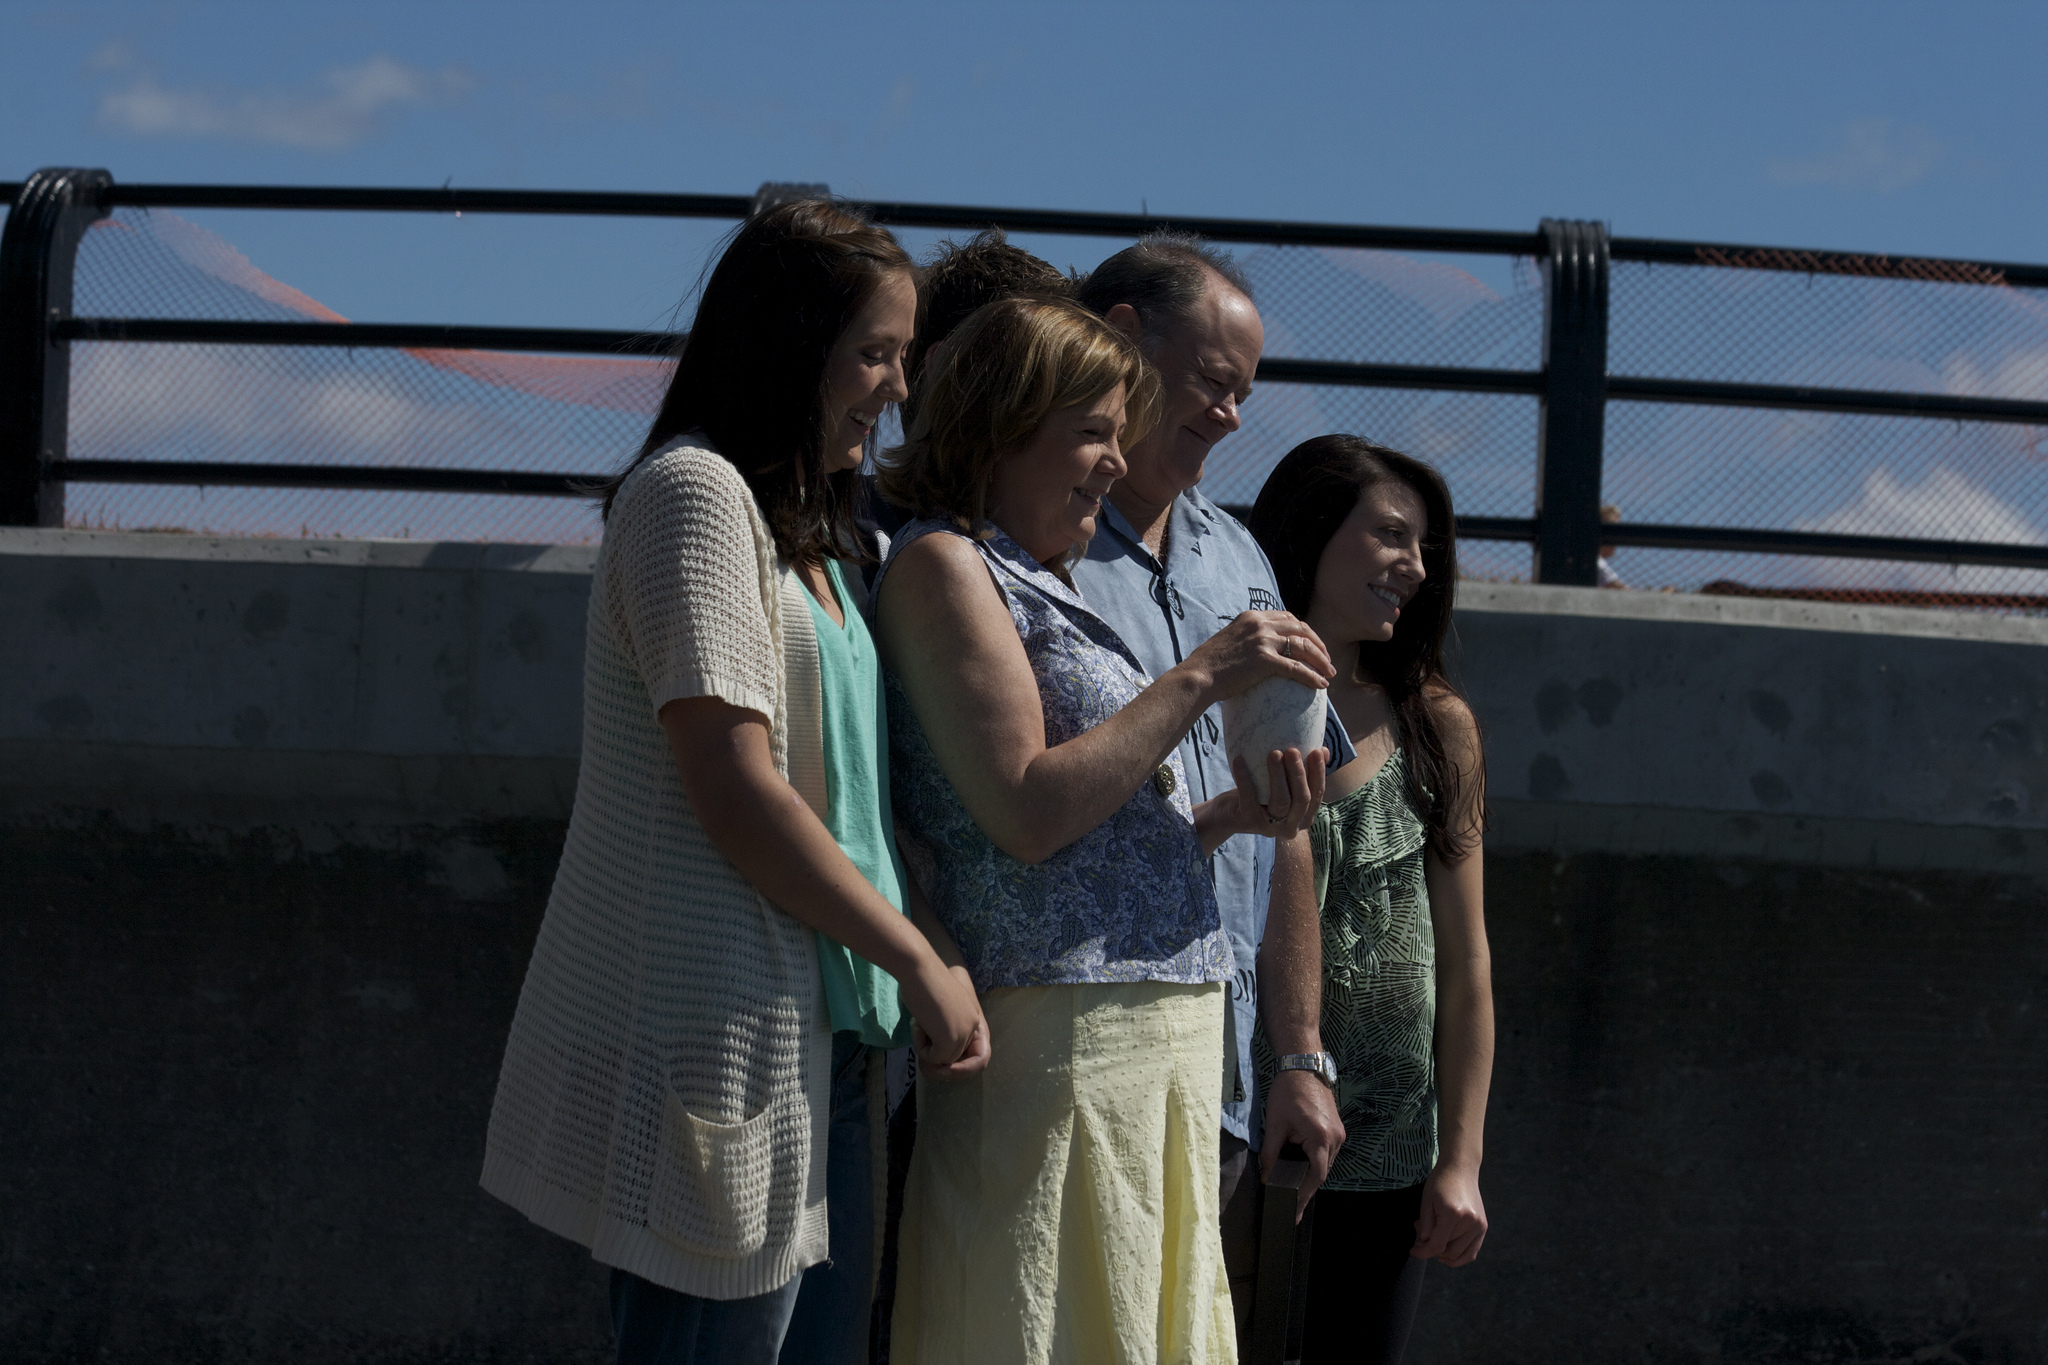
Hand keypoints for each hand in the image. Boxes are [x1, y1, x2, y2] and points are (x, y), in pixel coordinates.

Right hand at [916, 966, 990, 1080]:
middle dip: (935, 1053)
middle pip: (956, 1057)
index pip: (975, 1052)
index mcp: (974, 1016)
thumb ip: (946, 1025)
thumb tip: (938, 1056)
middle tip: (920, 1036)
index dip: (957, 1061)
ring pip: (944, 1060)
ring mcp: (964, 1032)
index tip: (935, 1058)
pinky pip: (933, 1059)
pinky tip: (918, 1025)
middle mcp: (974, 1025)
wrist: (919, 970)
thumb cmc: (923, 982)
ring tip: (920, 1023)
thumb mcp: (942, 1007)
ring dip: (926, 1048)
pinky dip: (921, 1047)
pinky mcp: (951, 1039)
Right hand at [1182, 611, 1333, 704]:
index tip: (1312, 644)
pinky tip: (1321, 685)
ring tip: (1329, 672)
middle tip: (1326, 659)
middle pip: (1301, 629)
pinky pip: (1297, 668)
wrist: (1198, 675)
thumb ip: (1246, 638)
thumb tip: (1258, 651)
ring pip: (1304, 646)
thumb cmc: (1208, 665)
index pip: (1287, 617)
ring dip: (1321, 660)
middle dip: (1318, 644)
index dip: (1304, 631)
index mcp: (1251, 617)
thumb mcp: (1229, 640)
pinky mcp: (1264, 659)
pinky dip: (1312, 676)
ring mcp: (1263, 640)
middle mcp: (1259, 624)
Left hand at [1198, 747, 1326, 845]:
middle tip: (1293, 750)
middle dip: (1299, 773)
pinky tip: (1239, 760)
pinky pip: (1249, 797)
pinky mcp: (1249, 821)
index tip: (1317, 751)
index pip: (1317, 794)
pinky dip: (1244, 778)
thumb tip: (1323, 751)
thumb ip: (1303, 772)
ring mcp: (1270, 827)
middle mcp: (1291, 826)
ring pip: (1280, 801)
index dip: (1319, 773)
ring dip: (1278, 776)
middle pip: (1301, 799)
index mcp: (1303, 817)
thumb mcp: (1284, 785)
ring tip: (1274, 753)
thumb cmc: (1262, 794)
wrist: (1229, 815)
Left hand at [1258, 1068, 1345, 1220]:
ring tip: (1293, 1193)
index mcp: (1321, 1136)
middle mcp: (1335, 1138)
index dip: (1304, 1195)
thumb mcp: (1275, 1124)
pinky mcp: (1335, 1129)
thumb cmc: (1288, 1091)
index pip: (1315, 1176)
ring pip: (1324, 1164)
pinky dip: (1313, 1163)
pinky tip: (1301, 1171)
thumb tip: (1265, 1176)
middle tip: (1291, 1208)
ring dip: (1310, 1176)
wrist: (1303, 1065)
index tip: (1294, 1210)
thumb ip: (1270, 1153)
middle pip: (1321, 1173)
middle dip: (1305, 1189)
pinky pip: (1326, 1153)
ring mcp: (1338, 1133)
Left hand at [1411, 1163, 1486, 1265]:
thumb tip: (1425, 1246)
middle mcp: (1470, 1222)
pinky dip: (1459, 1257)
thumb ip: (1425, 1226)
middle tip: (1421, 1235)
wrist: (1461, 1169)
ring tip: (1434, 1239)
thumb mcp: (1426, 1201)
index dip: (1423, 1252)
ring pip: (1459, 1255)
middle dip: (1431, 1248)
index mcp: (1453, 1213)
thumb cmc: (1440, 1182)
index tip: (1413, 1251)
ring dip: (1444, 1254)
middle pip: (1447, 1250)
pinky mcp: (1483, 1227)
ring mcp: (1479, 1225)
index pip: (1437, 1245)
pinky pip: (1471, 1253)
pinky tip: (1446, 1253)